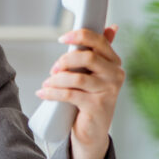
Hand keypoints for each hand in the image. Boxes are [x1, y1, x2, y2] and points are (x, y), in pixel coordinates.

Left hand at [36, 25, 123, 158]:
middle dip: (65, 60)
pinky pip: (70, 95)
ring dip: (57, 79)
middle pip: (88, 57)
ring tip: (47, 83)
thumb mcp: (95, 73)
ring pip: (77, 78)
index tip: (61, 38)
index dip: (79, 36)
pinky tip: (43, 93)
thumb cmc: (91, 98)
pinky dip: (52, 93)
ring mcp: (108, 92)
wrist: (92, 131)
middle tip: (53, 68)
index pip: (99, 41)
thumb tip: (111, 27)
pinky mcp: (97, 107)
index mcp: (115, 62)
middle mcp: (116, 75)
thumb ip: (100, 52)